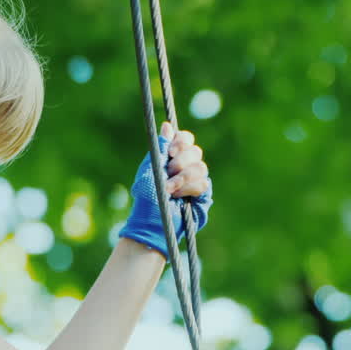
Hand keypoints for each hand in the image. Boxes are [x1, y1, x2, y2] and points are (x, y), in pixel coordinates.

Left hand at [118, 122, 212, 258]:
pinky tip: (179, 197)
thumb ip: (159, 149)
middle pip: (195, 150)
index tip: (170, 152)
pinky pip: (203, 183)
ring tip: (170, 190)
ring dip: (183, 179)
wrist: (153, 223)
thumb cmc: (147, 199)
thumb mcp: (150, 170)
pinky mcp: (202, 194)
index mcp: (171, 157)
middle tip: (169, 172)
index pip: (185, 138)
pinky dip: (189, 190)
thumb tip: (166, 126)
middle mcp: (185, 166)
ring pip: (201, 167)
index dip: (181, 141)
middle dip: (181, 162)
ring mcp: (194, 179)